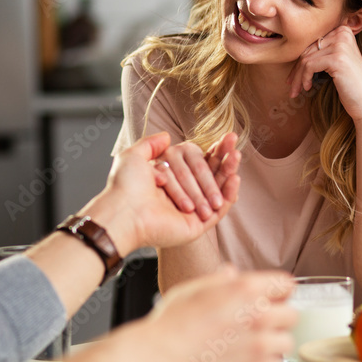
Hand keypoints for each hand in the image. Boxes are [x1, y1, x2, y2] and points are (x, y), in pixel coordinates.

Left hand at [89, 132, 239, 251]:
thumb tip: (167, 135)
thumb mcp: (133, 156)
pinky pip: (220, 210)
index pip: (197, 163)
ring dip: (228, 171)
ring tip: (236, 155)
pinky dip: (229, 194)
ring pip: (217, 190)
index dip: (211, 150)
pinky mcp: (198, 225)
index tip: (227, 137)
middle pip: (209, 174)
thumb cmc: (125, 186)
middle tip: (233, 140)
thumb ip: (150, 144)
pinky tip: (234, 178)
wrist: (125, 212)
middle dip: (222, 158)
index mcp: (169, 180)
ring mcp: (192, 211)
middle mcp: (181, 195)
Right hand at [141, 267, 296, 361]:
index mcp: (245, 289)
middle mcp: (258, 315)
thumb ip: (220, 280)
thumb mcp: (194, 289)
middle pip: (291, 314)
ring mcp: (260, 345)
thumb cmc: (172, 323)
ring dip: (273, 343)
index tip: (271, 299)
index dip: (277, 292)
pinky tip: (248, 361)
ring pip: (286, 342)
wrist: (162, 356)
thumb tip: (231, 274)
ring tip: (252, 345)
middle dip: (277, 318)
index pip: (286, 285)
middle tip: (258, 324)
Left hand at [286, 25, 361, 124]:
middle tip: (291, 86)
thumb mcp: (336, 62)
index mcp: (343, 31)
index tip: (292, 77)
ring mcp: (341, 45)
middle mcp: (343, 33)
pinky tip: (307, 88)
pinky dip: (304, 78)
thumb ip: (322, 51)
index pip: (313, 44)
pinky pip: (309, 66)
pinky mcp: (337, 58)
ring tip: (296, 91)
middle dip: (296, 71)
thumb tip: (293, 50)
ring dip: (298, 77)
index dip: (300, 61)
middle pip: (308, 50)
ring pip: (306, 59)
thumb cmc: (350, 85)